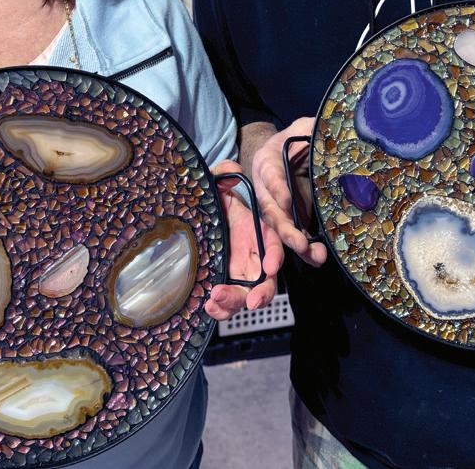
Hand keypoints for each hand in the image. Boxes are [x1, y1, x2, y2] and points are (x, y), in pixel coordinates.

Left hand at [204, 160, 283, 320]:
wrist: (200, 210)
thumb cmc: (215, 199)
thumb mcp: (216, 184)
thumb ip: (222, 174)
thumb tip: (230, 168)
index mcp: (256, 232)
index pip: (273, 245)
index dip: (274, 256)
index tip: (270, 265)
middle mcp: (252, 254)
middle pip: (264, 279)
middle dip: (260, 292)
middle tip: (249, 301)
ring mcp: (238, 270)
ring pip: (245, 294)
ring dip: (235, 304)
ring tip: (217, 305)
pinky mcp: (224, 280)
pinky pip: (227, 299)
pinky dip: (222, 307)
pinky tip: (210, 307)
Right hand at [251, 117, 327, 266]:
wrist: (291, 153)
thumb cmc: (297, 138)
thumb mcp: (305, 127)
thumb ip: (313, 129)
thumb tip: (330, 129)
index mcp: (268, 161)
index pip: (270, 175)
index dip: (276, 188)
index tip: (286, 201)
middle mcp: (266, 187)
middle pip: (271, 210)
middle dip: (284, 228)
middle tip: (300, 243)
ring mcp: (276, 206)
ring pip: (280, 228)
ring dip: (295, 244)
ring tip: (314, 256)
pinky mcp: (290, 217)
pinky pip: (294, 235)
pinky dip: (304, 249)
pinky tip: (317, 257)